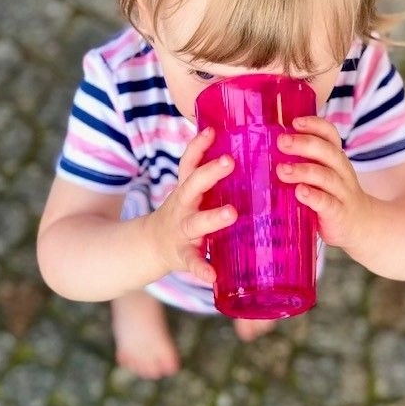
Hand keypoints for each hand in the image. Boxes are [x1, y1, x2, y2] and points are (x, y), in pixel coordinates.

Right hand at [149, 126, 236, 282]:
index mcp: (186, 189)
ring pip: (196, 222)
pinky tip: (212, 275)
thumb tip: (252, 149)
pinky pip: (193, 262)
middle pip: (192, 185)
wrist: (153, 245)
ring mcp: (182, 231)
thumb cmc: (184, 213)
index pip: (189, 161)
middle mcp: (182, 206)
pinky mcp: (183, 255)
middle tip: (229, 161)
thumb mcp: (192, 192)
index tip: (211, 129)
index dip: (198, 145)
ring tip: (231, 213)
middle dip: (209, 172)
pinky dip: (201, 268)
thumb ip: (213, 177)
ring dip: (213, 217)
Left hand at [276, 116, 372, 250]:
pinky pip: (327, 202)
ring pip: (325, 176)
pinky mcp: (338, 213)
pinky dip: (313, 196)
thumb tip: (264, 149)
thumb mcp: (321, 175)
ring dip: (303, 170)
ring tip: (282, 169)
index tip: (295, 121)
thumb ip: (302, 162)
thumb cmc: (331, 195)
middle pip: (327, 152)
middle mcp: (341, 171)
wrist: (361, 225)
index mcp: (335, 159)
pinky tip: (300, 192)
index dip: (314, 125)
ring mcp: (342, 192)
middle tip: (281, 142)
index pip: (330, 135)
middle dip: (304, 144)